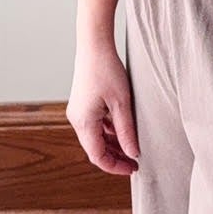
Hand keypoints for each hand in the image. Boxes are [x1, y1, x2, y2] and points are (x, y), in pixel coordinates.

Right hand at [66, 42, 139, 174]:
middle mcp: (77, 119)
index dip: (116, 166)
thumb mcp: (122, 103)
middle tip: (136, 161)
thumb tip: (132, 154)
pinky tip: (123, 130)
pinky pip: (95, 125)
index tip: (134, 168)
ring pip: (95, 138)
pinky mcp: (82, 104)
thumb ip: (127, 131)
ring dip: (112, 144)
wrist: (94, 45)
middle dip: (115, 157)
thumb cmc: (107, 70)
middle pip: (95, 149)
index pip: (98, 156)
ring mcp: (78, 112)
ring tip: (132, 147)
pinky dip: (108, 132)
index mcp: (84, 122)